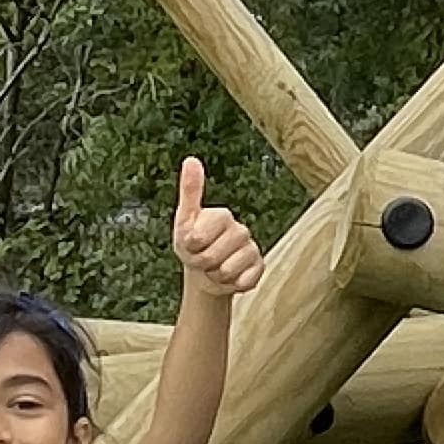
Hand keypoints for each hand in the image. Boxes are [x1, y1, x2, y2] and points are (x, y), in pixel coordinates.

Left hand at [171, 156, 262, 296]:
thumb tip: (192, 159)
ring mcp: (251, 249)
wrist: (205, 273)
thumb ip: (190, 191)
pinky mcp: (260, 267)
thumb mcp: (184, 220)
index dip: (190, 247)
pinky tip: (231, 277)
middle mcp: (241, 229)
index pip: (198, 238)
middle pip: (212, 256)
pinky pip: (245, 281)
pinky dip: (232, 284)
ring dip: (215, 275)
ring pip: (227, 270)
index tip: (190, 245)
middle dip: (201, 264)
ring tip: (214, 267)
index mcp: (222, 215)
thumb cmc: (192, 244)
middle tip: (201, 259)